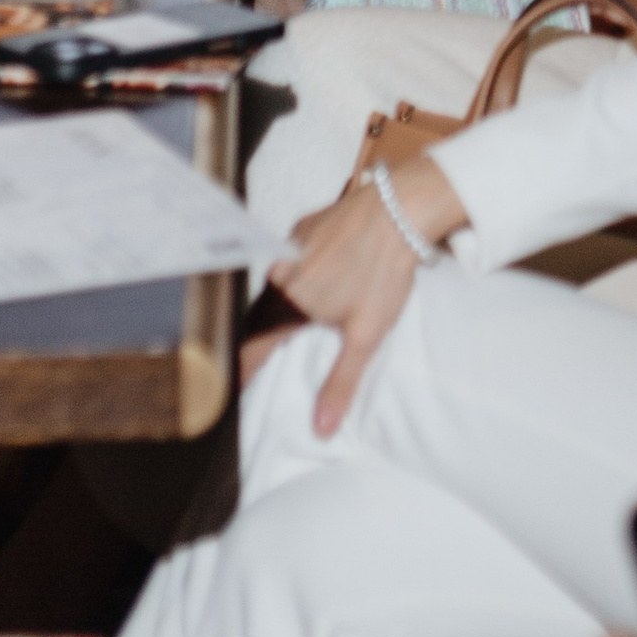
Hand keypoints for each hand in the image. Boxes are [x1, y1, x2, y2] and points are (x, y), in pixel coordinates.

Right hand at [266, 154, 465, 434]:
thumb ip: (340, 382)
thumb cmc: (382, 272)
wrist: (399, 208)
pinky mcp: (304, 224)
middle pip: (261, 314)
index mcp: (286, 305)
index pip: (252, 348)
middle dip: (262, 337)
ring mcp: (289, 244)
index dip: (243, 371)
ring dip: (281, 302)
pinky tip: (318, 274)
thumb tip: (321, 427)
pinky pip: (289, 254)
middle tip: (265, 355)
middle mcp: (279, 274)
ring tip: (292, 318)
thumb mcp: (365, 335)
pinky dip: (296, 270)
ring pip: (275, 282)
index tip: (236, 388)